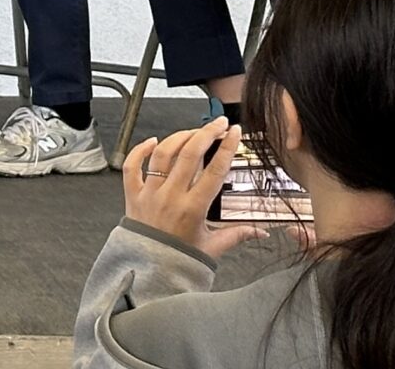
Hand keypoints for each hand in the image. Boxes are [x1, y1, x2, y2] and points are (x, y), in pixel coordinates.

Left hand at [124, 119, 264, 259]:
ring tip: (194, 131)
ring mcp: (150, 193)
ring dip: (179, 137)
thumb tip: (262, 231)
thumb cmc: (179, 259)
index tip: (234, 132)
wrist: (148, 271)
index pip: (214, 170)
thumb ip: (238, 235)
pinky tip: (154, 141)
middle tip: (218, 123)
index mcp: (193, 209)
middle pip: (189, 154)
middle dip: (206, 133)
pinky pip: (132, 166)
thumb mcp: (212, 247)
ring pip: (163, 154)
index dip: (226, 147)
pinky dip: (140, 150)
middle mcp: (171, 197)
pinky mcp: (133, 194)